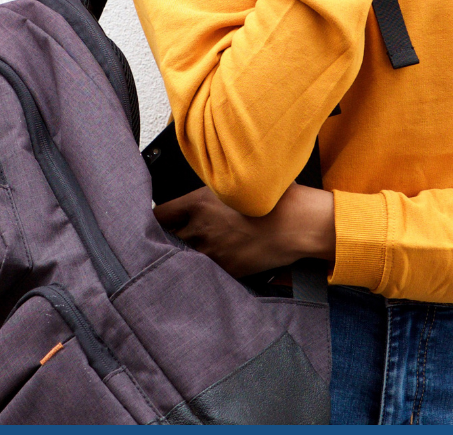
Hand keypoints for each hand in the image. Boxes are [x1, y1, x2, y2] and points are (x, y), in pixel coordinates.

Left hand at [153, 183, 334, 277]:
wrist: (297, 224)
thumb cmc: (273, 197)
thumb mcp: (239, 181)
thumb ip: (214, 184)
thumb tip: (205, 183)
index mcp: (199, 203)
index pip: (159, 213)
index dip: (155, 217)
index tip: (157, 219)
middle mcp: (201, 229)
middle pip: (168, 238)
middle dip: (169, 236)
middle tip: (173, 234)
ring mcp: (213, 253)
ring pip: (185, 256)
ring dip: (185, 252)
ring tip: (193, 248)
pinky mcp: (227, 269)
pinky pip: (205, 271)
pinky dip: (204, 268)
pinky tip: (211, 261)